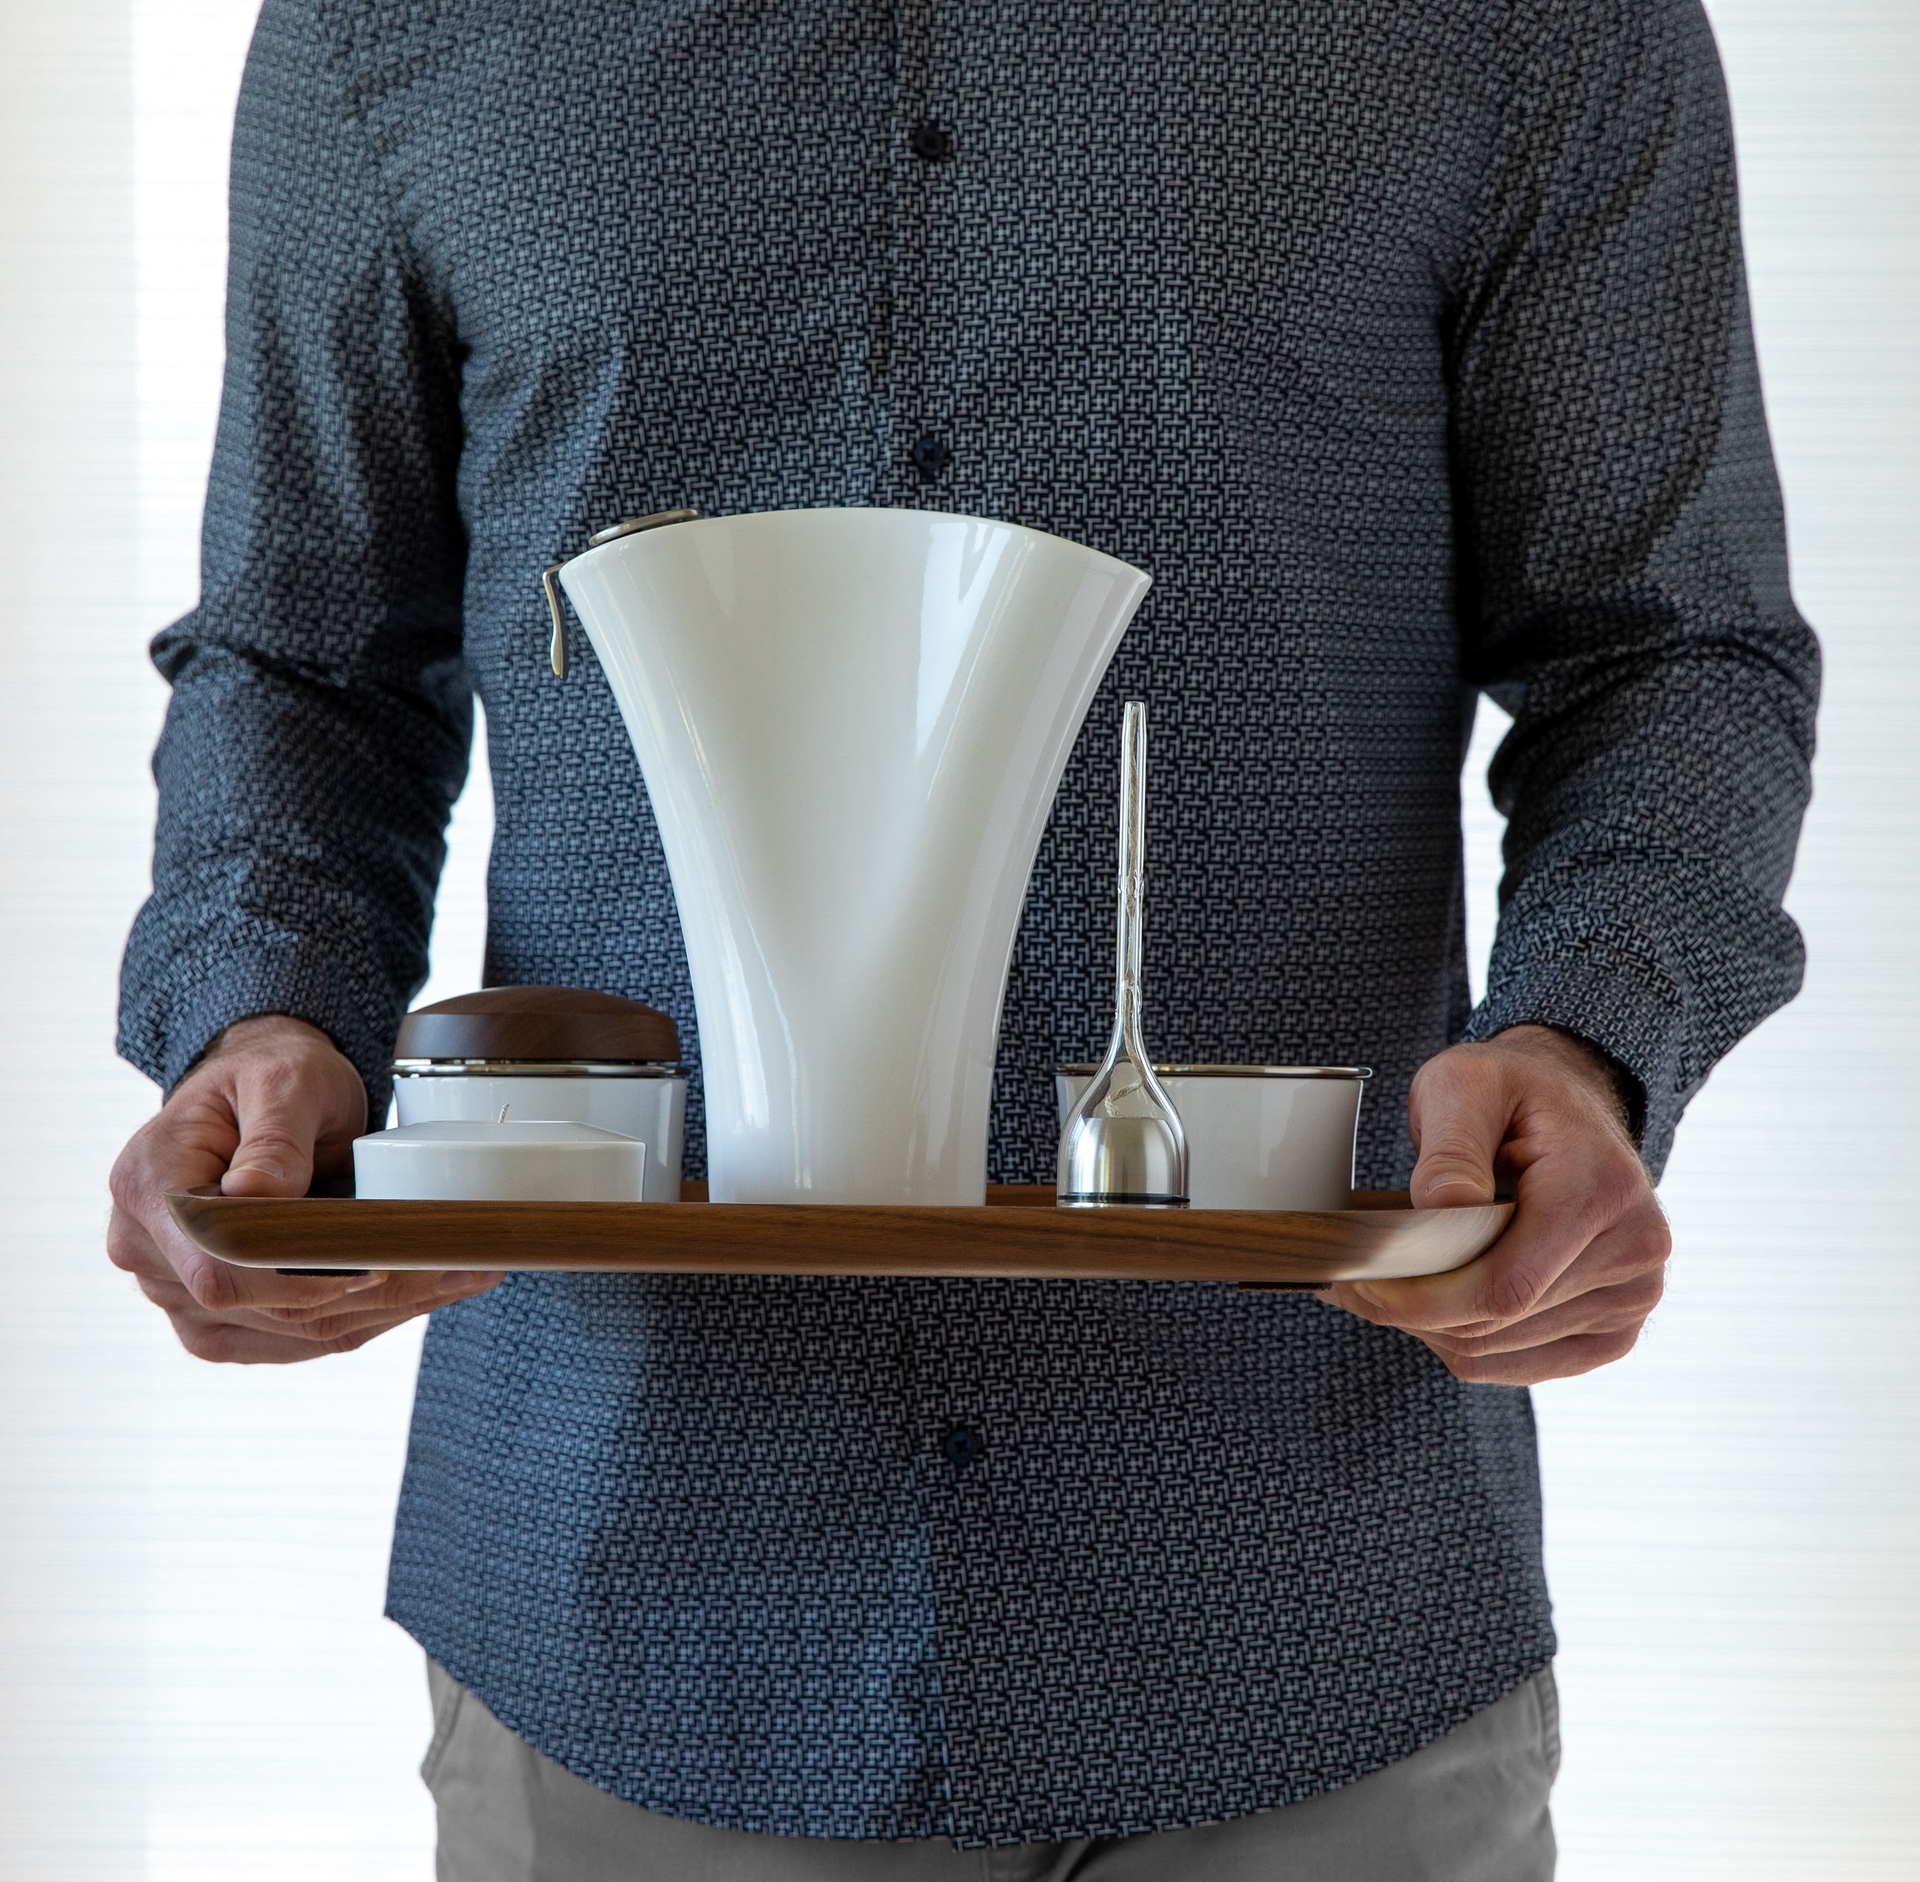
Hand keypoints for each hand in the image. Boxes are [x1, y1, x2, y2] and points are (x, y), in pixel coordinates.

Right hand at [108, 1014, 499, 1362]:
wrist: (262, 1093)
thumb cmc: (271, 1075)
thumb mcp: (283, 1082)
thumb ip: (273, 1138)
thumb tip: (256, 1197)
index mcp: (151, 1185)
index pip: (218, 1265)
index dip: (296, 1279)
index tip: (374, 1266)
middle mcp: (149, 1249)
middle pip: (260, 1307)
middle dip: (365, 1295)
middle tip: (456, 1267)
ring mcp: (179, 1290)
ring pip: (287, 1333)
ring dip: (381, 1313)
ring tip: (461, 1276)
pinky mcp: (219, 1315)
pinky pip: (293, 1337)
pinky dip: (362, 1318)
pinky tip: (426, 1293)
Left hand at [1323, 1025, 1669, 1384]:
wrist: (1566, 1103)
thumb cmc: (1512, 1092)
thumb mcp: (1465, 1086)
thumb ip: (1452, 1149)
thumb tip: (1443, 1208)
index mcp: (1604, 1191)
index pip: (1505, 1286)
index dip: (1423, 1297)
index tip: (1359, 1283)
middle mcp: (1635, 1253)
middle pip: (1497, 1323)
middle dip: (1414, 1308)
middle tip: (1355, 1281)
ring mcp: (1632, 1298)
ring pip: (1499, 1351)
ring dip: (1434, 1325)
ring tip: (1395, 1280)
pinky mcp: (1614, 1329)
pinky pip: (1519, 1364)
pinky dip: (1466, 1341)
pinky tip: (1439, 1299)